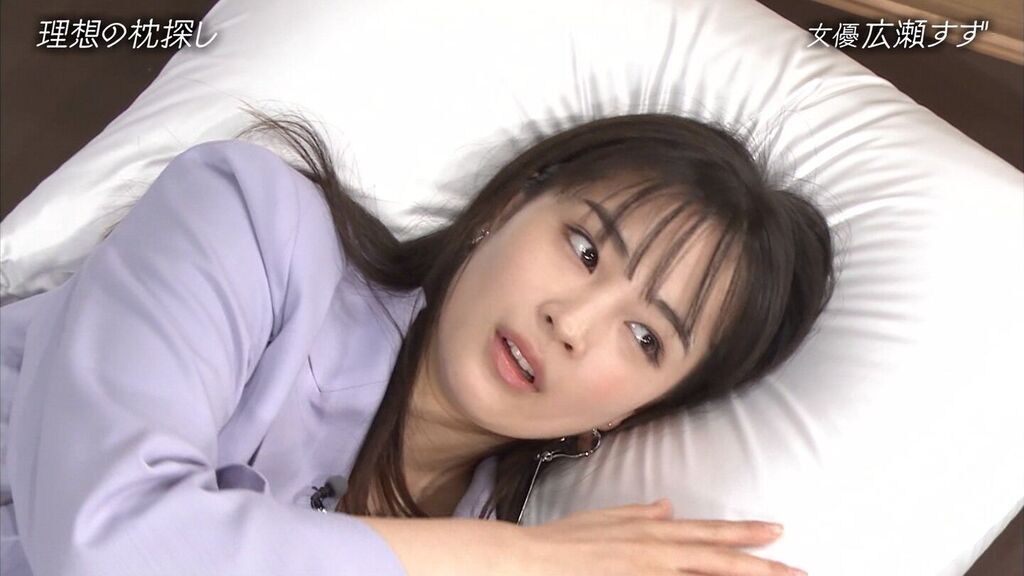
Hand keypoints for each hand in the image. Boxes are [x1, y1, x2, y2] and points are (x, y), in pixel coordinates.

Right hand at [517, 499, 805, 575]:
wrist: (530, 561)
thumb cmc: (563, 542)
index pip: (708, 533)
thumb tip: (668, 506)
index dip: (744, 534)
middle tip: (797, 569)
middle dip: (761, 566)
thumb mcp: (606, 518)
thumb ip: (641, 514)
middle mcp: (657, 552)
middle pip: (719, 560)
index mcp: (651, 532)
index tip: (775, 532)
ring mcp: (648, 575)